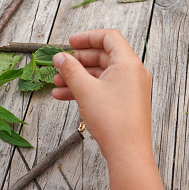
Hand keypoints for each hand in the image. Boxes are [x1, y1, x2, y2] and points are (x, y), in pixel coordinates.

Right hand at [52, 29, 152, 161]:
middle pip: (102, 56)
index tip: (70, 43)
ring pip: (99, 74)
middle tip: (60, 66)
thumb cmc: (112, 120)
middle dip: (77, 61)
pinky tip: (64, 96)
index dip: (87, 37)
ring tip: (56, 83)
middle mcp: (132, 72)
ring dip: (77, 77)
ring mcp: (129, 88)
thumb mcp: (85, 90)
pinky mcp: (125, 101)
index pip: (109, 37)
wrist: (127, 152)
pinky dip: (85, 89)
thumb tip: (59, 57)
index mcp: (128, 63)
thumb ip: (70, 70)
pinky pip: (102, 88)